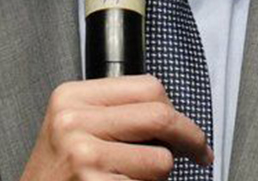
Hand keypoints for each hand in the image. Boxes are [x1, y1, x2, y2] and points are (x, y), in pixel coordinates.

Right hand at [19, 75, 211, 180]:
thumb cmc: (57, 175)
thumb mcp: (73, 129)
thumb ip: (114, 113)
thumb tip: (173, 115)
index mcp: (72, 97)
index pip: (148, 86)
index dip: (176, 110)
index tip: (187, 130)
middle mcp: (74, 122)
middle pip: (161, 116)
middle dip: (190, 139)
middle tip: (200, 154)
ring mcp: (84, 156)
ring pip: (161, 160)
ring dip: (159, 177)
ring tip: (133, 180)